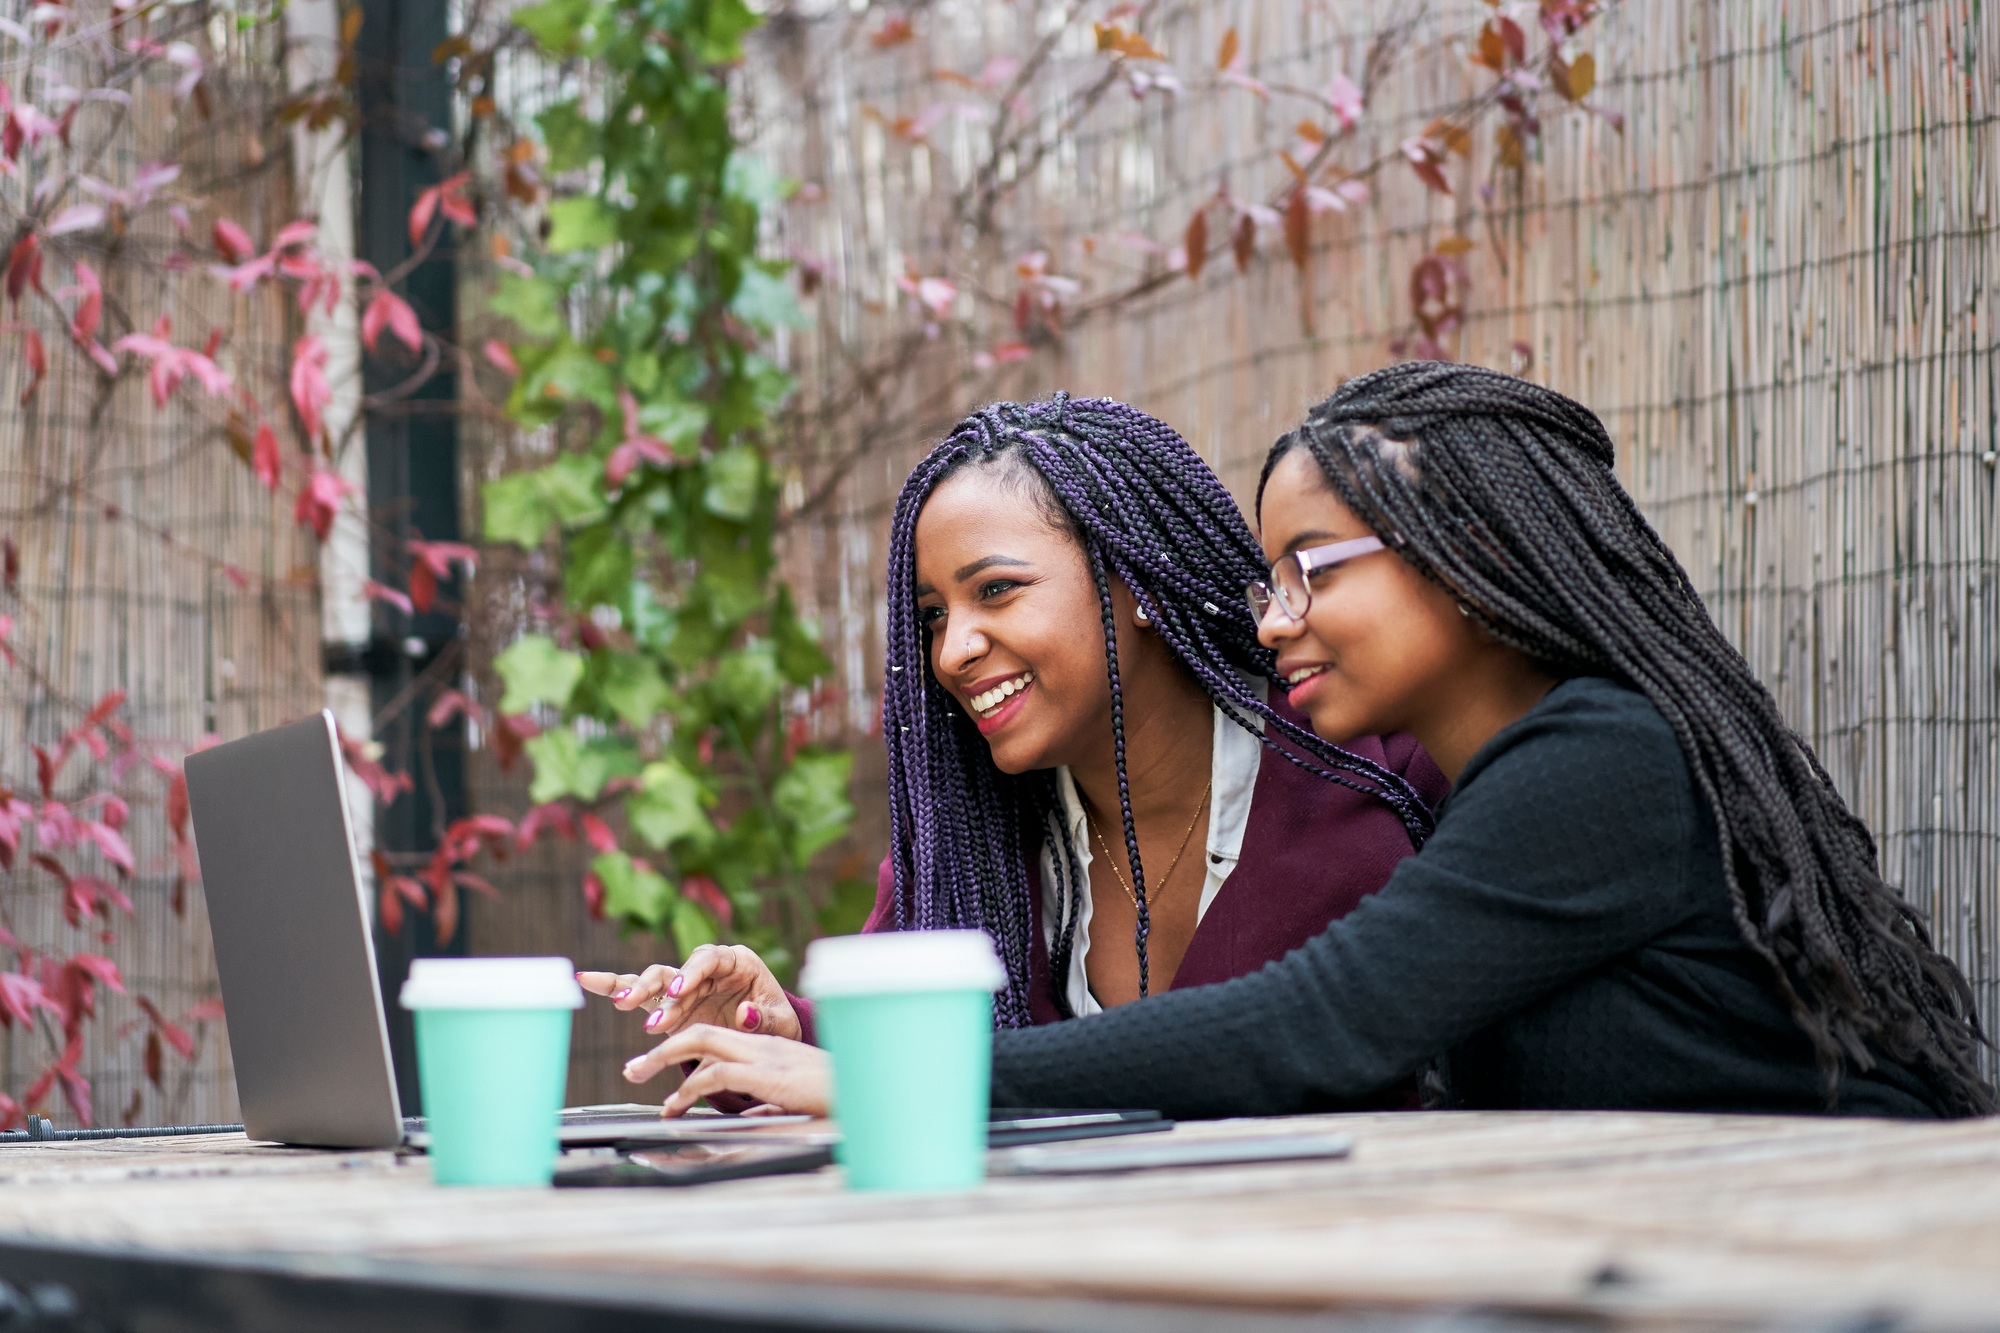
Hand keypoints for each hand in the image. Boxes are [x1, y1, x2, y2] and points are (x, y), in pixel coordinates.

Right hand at [576, 943, 801, 1041]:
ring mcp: (685, 984)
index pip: (710, 958)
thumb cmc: (777, 1022)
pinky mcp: (669, 1001)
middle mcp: (707, 967)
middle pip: (676, 968)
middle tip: (649, 1011)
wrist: (767, 1034)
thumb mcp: (780, 1023)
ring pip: (655, 980)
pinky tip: (586, 979)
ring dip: (638, 992)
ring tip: (623, 1005)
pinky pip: (638, 990)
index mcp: (736, 961)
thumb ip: (764, 1018)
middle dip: (661, 988)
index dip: (693, 972)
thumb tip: (745, 1013)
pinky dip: (613, 985)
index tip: (679, 991)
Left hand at [624, 1024, 832, 1117]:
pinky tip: (677, 1104)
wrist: (870, 1090)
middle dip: (661, 1048)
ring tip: (638, 1075)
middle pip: (701, 1032)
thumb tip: (752, 1117)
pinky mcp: (767, 1073)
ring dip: (663, 1059)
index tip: (662, 1075)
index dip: (684, 1053)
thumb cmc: (838, 1095)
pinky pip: (718, 1072)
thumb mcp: (794, 1099)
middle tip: (632, 1069)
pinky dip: (691, 1086)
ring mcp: (764, 1056)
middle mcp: (761, 1045)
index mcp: (766, 1048)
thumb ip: (769, 1103)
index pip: (716, 1038)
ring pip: (702, 1043)